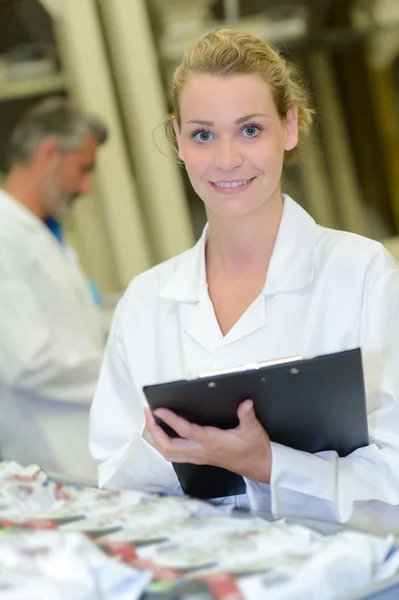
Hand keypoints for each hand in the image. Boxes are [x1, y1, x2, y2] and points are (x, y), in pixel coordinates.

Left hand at [144, 400, 271, 483]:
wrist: (258, 467)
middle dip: (154, 431)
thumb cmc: (255, 448)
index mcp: (212, 442)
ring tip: (150, 421)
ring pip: (168, 453)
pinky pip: (174, 455)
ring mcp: (198, 457)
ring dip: (155, 439)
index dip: (170, 420)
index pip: (186, 431)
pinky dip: (163, 444)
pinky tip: (162, 433)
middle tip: (148, 413)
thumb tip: (245, 403)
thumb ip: (248, 416)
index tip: (159, 409)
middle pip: (168, 446)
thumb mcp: (253, 430)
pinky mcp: (199, 459)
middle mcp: (201, 451)